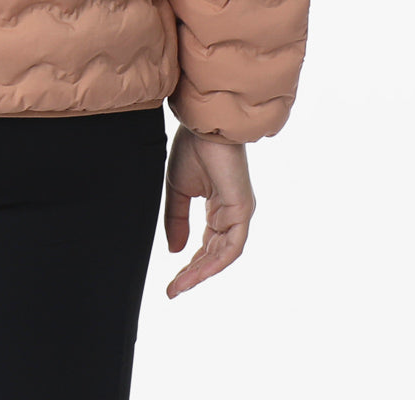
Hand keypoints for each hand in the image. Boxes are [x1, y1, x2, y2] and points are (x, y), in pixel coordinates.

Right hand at [163, 123, 255, 296]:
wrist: (202, 124)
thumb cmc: (192, 147)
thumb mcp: (178, 189)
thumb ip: (177, 220)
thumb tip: (175, 251)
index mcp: (219, 207)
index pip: (207, 245)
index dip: (189, 264)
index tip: (172, 283)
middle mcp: (232, 214)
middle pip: (214, 254)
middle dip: (193, 274)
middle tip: (173, 289)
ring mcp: (239, 213)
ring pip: (223, 255)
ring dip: (201, 272)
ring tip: (180, 285)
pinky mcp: (242, 209)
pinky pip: (232, 246)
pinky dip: (215, 262)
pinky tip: (197, 272)